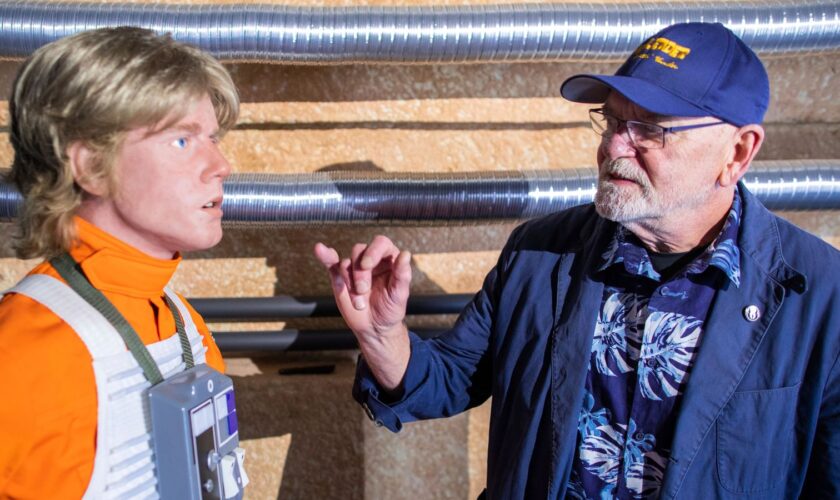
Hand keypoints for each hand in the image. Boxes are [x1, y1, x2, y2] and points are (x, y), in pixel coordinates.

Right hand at [314, 236, 411, 389]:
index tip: (367, 265)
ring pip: (345, 263)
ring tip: (358, 301)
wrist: (375, 328)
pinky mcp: (340, 277)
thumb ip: (403, 275)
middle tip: (363, 291)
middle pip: (360, 252)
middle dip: (360, 273)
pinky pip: (331, 263)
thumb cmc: (390, 310)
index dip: (373, 251)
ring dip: (349, 282)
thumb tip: (406, 254)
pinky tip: (320, 249)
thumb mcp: (399, 295)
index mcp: (388, 259)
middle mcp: (371, 260)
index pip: (381, 244)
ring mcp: (354, 268)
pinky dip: (325, 256)